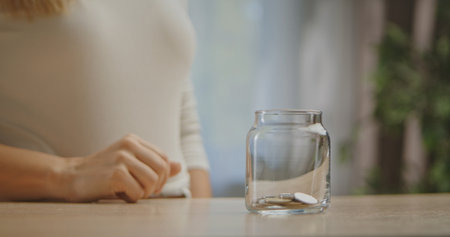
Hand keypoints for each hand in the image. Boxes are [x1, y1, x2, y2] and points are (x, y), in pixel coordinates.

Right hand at [64, 134, 180, 202]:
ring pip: (152, 181)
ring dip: (144, 193)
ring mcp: (122, 158)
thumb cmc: (102, 173)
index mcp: (133, 140)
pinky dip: (132, 198)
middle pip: (162, 168)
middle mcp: (129, 145)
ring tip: (130, 192)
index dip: (163, 175)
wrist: (70, 177)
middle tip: (143, 191)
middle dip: (157, 185)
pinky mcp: (116, 172)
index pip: (163, 158)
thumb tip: (180, 166)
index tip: (152, 185)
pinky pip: (137, 192)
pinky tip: (120, 194)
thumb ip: (154, 165)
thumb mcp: (130, 165)